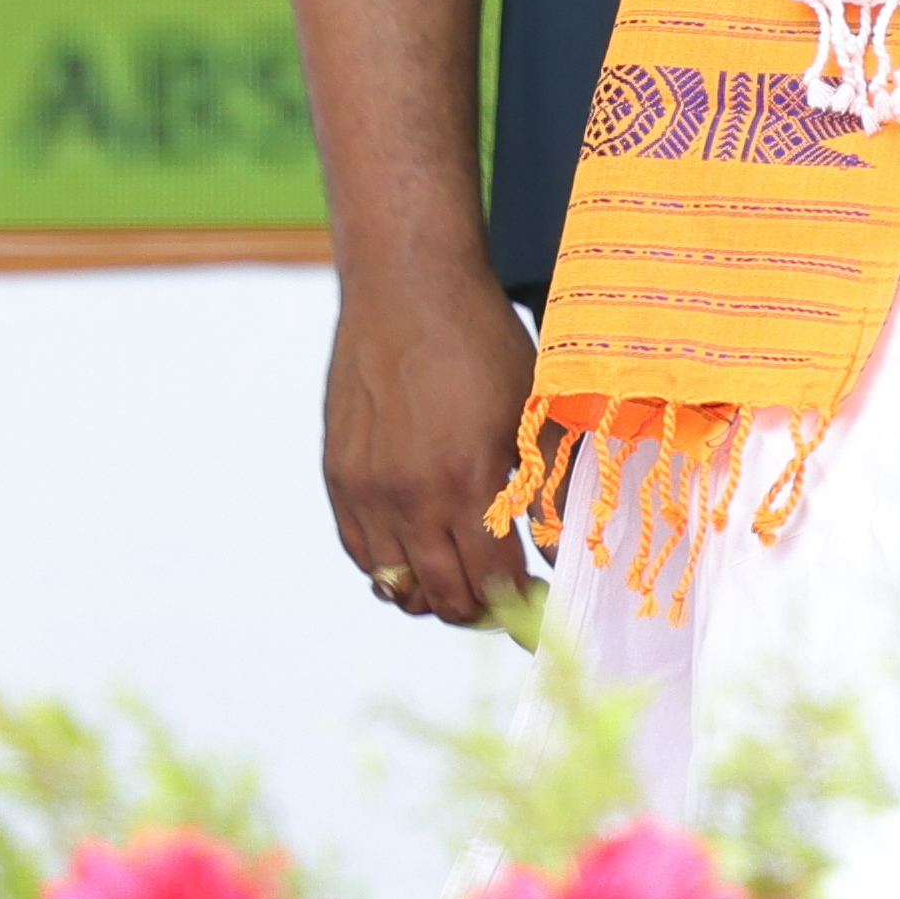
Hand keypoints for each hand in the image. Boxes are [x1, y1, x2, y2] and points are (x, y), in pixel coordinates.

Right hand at [323, 240, 545, 625]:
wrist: (406, 287)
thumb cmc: (479, 341)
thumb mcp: (529, 409)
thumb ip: (546, 485)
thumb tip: (561, 547)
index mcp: (468, 477)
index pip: (496, 583)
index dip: (523, 609)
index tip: (540, 610)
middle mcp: (411, 495)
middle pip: (445, 599)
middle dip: (483, 611)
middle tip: (505, 599)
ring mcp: (367, 491)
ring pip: (399, 588)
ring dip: (435, 596)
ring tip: (463, 579)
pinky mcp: (338, 478)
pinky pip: (362, 556)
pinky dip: (391, 570)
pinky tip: (419, 553)